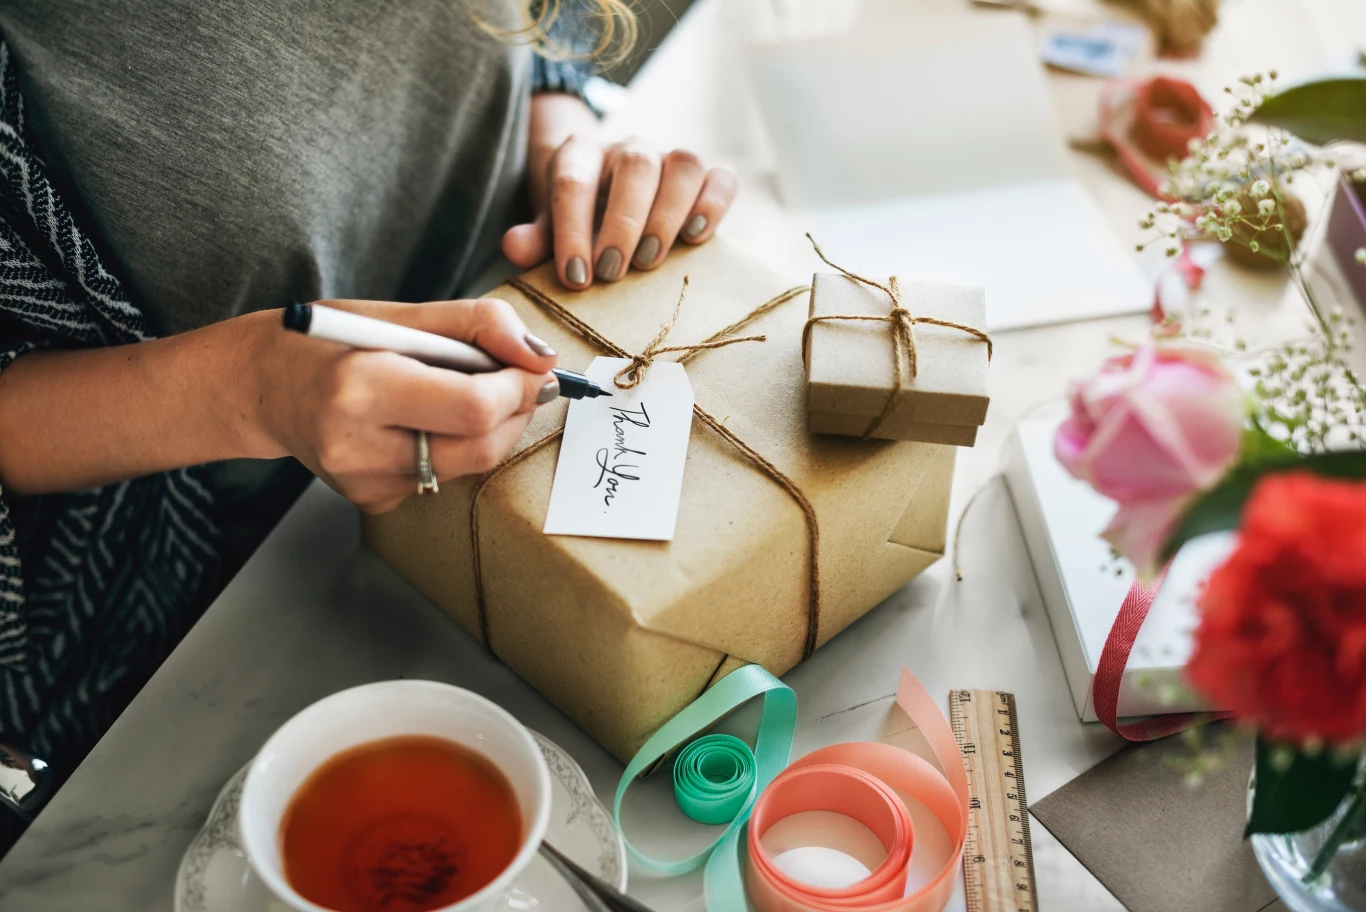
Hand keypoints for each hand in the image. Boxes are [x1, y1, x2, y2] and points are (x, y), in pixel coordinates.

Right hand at [252, 298, 557, 513]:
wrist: (260, 387)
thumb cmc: (327, 341)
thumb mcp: (397, 313)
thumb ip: (478, 325)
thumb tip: (542, 359)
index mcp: (360, 387)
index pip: (473, 408)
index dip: (518, 388)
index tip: (531, 367)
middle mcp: (357, 445)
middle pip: (481, 446)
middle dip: (516, 412)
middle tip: (517, 380)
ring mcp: (364, 482)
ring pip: (469, 464)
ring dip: (488, 428)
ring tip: (459, 391)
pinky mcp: (372, 500)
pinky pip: (442, 477)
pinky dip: (452, 446)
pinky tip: (421, 422)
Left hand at [502, 131, 737, 289]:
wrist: (609, 199)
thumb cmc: (578, 220)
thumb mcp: (549, 229)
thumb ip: (534, 240)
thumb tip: (514, 248)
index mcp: (581, 155)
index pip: (573, 181)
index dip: (572, 230)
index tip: (575, 278)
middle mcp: (628, 149)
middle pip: (634, 166)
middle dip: (623, 223)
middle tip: (613, 272)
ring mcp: (669, 159)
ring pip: (683, 165)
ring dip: (668, 215)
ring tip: (651, 261)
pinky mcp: (705, 176)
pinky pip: (720, 177)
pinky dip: (715, 204)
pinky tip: (697, 236)